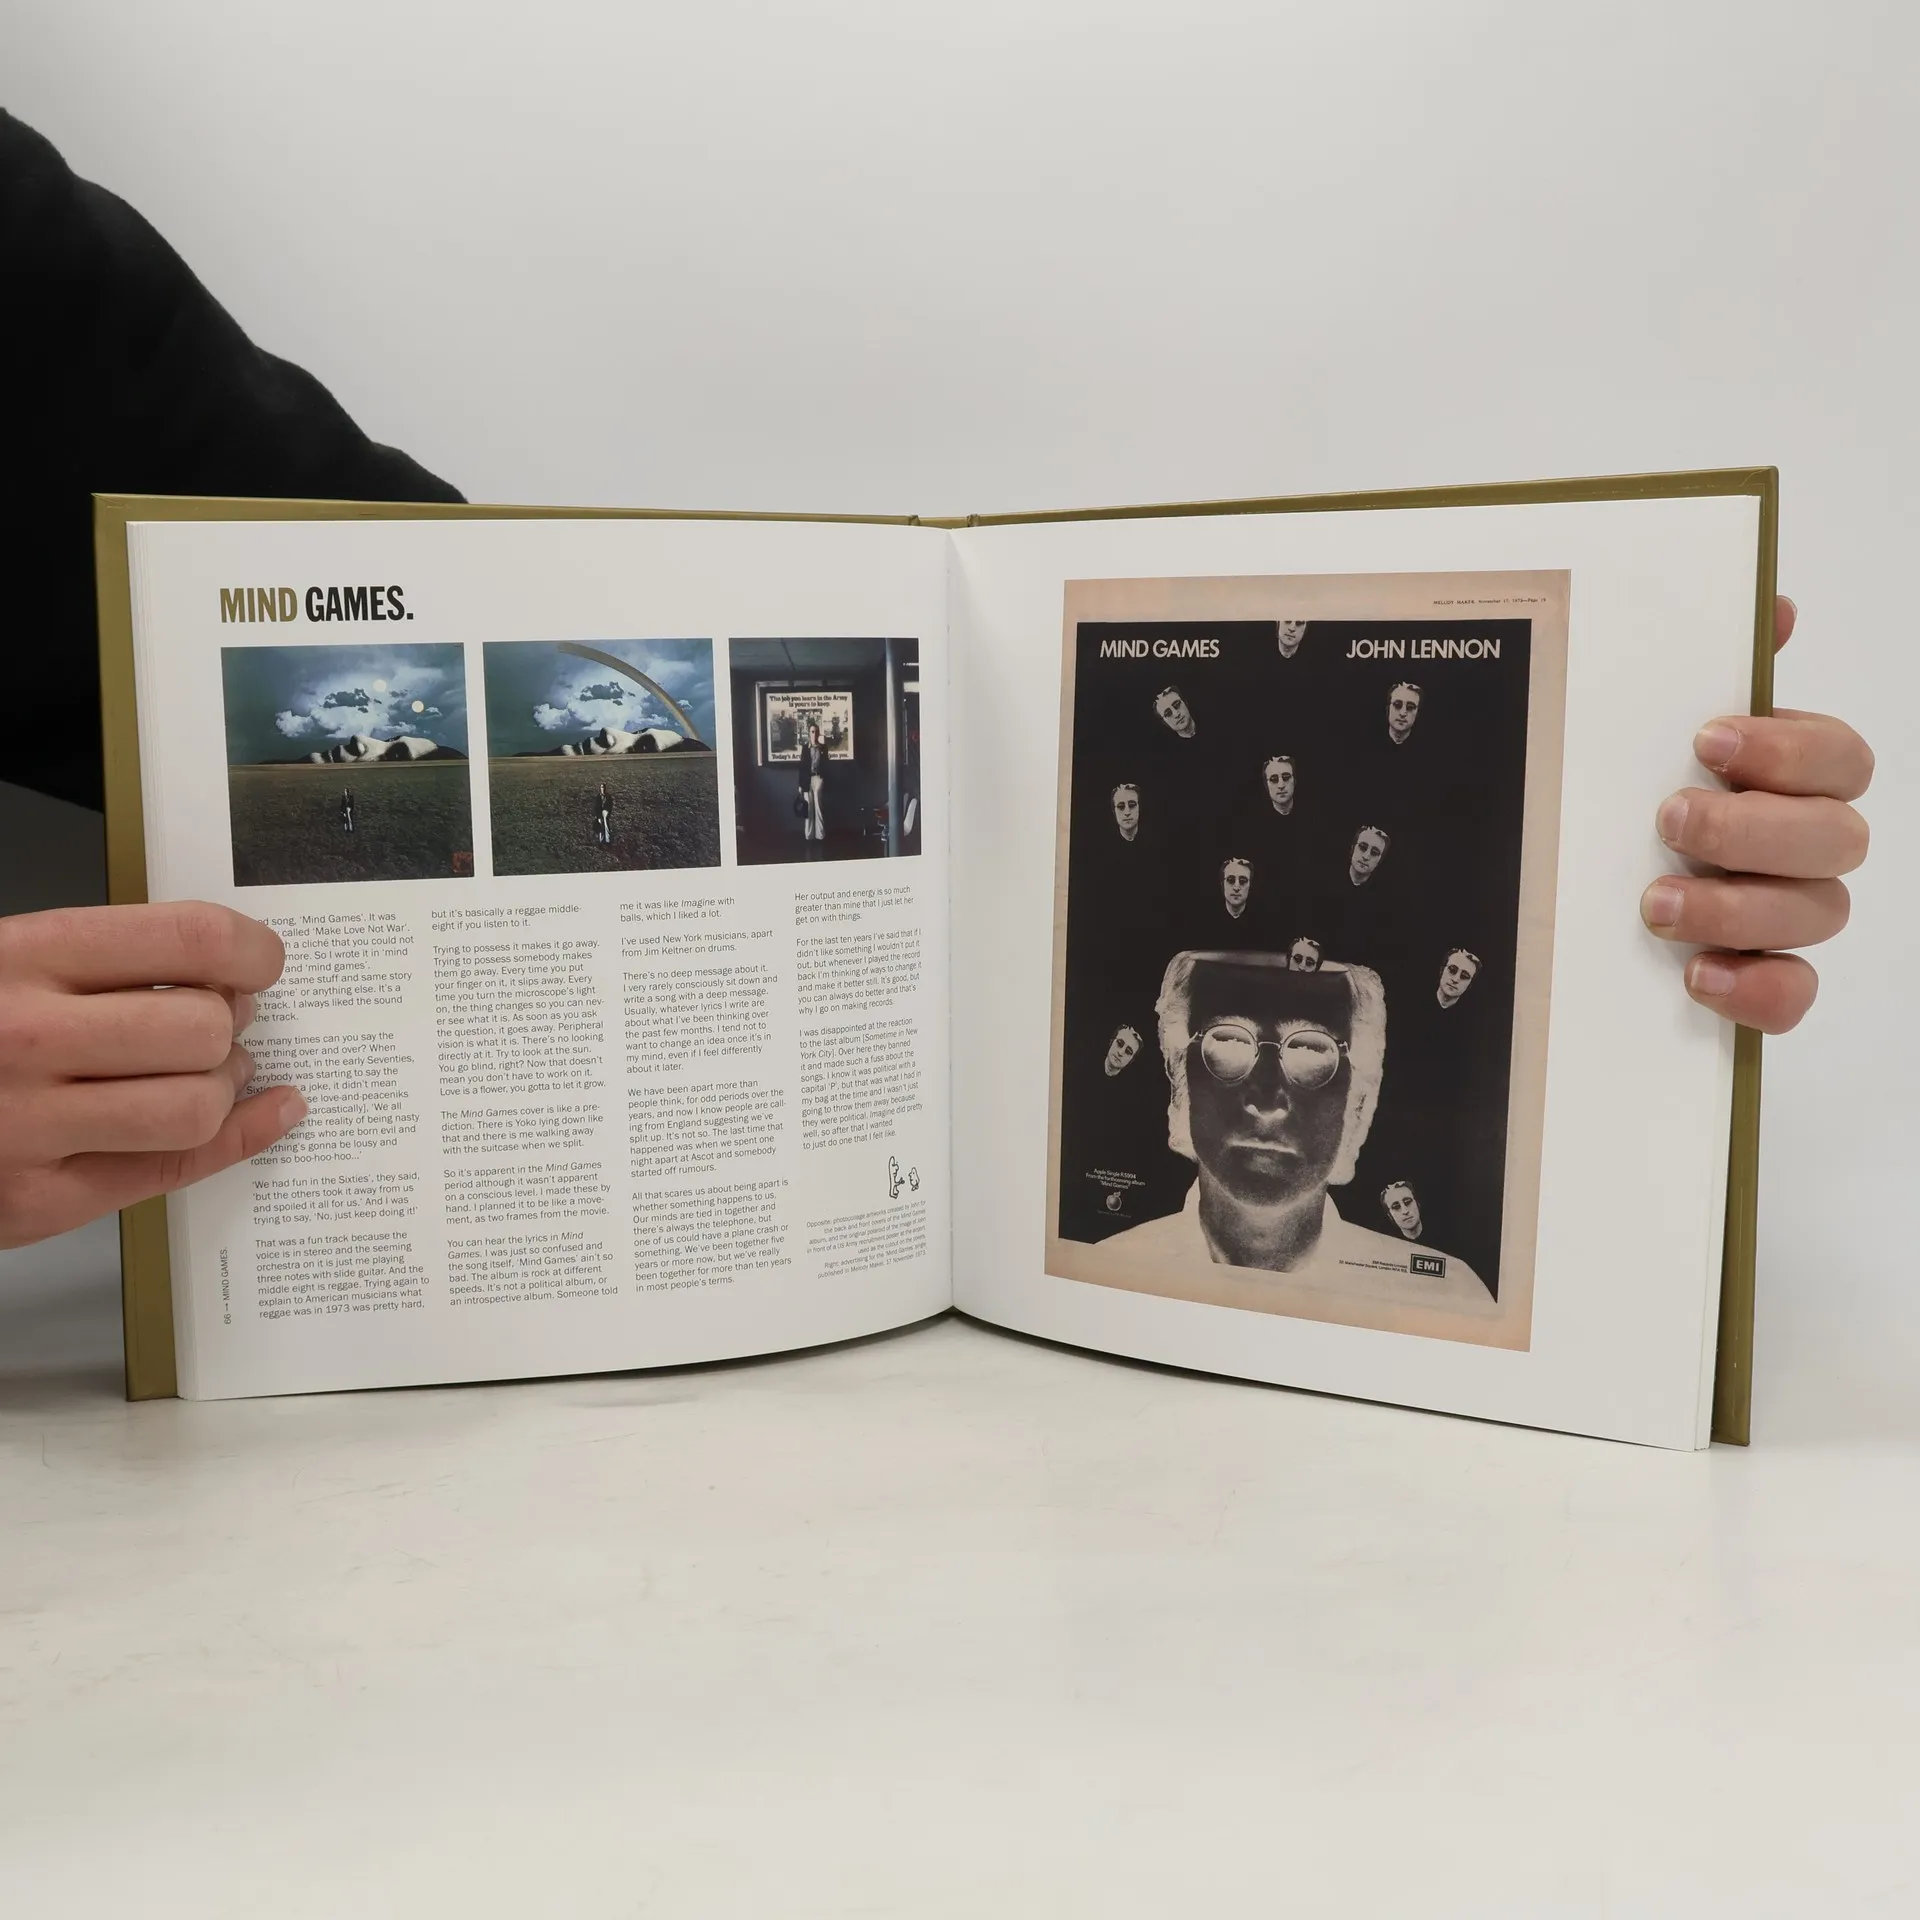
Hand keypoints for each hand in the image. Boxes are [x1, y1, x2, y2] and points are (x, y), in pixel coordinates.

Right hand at [0, 903, 304, 1248]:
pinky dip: (241, 1138)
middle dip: (230, 1027)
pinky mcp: (39, 1199)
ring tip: (208, 1074)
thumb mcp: (9, 964)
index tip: (258, 962)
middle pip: (201, 1028)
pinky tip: (266, 1112)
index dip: (249, 951)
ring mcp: (28, 1125)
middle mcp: (26, 1038)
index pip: (188, 939)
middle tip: (222, 1025)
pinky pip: (173, 1169)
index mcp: (23, 957)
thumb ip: (103, 962)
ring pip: (195, 1106)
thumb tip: (223, 967)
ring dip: (224, 1087)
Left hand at [1641, 596, 1871, 1032]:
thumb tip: (1773, 607)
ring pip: (1818, 913)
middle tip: (1671, 819)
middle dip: (1754, 828)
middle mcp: (1794, 845)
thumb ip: (1697, 664)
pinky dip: (1757, 990)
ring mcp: (1779, 916)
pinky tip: (1697, 976)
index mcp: (1779, 776)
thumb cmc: (1602, 790)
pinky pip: (1793, 996)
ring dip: (1741, 907)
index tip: (1708, 741)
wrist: (1532, 883)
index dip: (1790, 749)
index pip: (1840, 757)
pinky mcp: (1754, 981)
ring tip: (1656, 903)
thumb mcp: (1626, 722)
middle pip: (1837, 837)